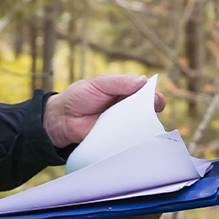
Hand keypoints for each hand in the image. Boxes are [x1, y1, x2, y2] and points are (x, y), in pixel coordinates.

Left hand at [43, 74, 164, 149]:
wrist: (62, 119)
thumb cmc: (79, 96)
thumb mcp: (98, 84)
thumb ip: (119, 82)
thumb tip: (143, 80)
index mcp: (124, 90)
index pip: (144, 90)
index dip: (152, 94)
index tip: (156, 98)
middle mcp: (126, 106)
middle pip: (146, 107)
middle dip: (151, 108)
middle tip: (152, 109)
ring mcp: (123, 123)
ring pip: (140, 123)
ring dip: (144, 123)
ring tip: (143, 123)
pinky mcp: (117, 137)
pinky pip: (130, 138)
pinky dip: (135, 138)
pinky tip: (138, 137)